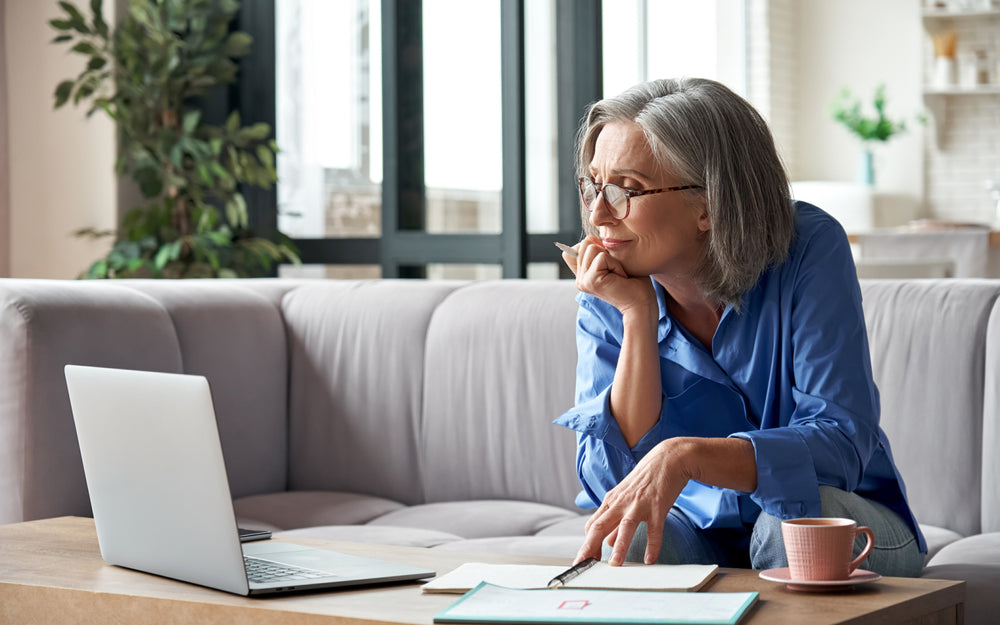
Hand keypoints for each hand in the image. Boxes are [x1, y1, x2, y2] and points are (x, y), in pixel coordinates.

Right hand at [560, 236, 653, 315]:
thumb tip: (590, 238)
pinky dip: (615, 264)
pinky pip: (602, 257)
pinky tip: (620, 277)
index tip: (610, 265)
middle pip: (585, 243)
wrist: (641, 304)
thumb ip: (598, 252)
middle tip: (616, 270)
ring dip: (611, 258)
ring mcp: (583, 281)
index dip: (595, 247)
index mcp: (582, 275)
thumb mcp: (613, 262)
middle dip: (605, 251)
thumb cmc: (633, 282)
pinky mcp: (591, 281)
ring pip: (592, 247)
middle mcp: (580, 279)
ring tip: (618, 274)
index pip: (576, 248)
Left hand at [574, 438, 693, 565]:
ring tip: (615, 564)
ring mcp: (639, 504)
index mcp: (611, 501)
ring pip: (625, 527)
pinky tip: (650, 560)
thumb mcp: (626, 498)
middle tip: (583, 564)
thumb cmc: (646, 479)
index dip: (587, 544)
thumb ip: (615, 521)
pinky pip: (654, 529)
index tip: (584, 560)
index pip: (592, 525)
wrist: (668, 459)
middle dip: (590, 547)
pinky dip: (652, 545)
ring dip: (619, 547)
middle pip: (600, 526)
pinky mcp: (658, 506)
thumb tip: (607, 542)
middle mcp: (621, 503)